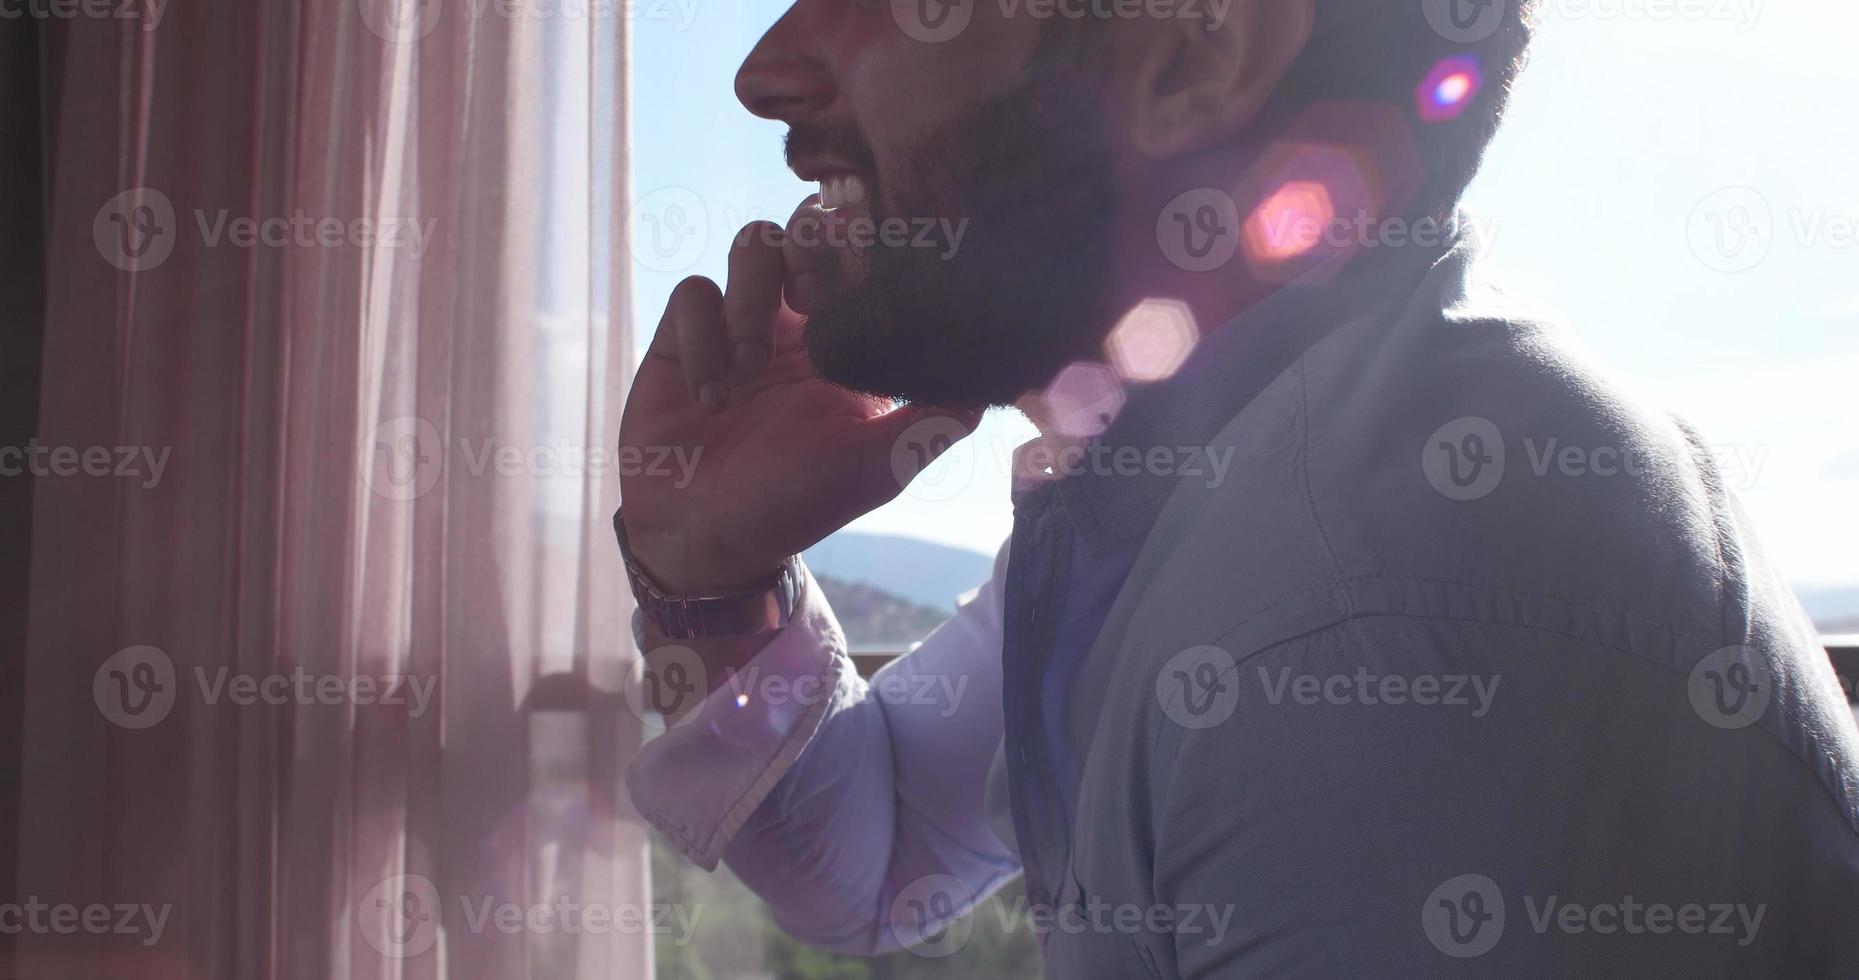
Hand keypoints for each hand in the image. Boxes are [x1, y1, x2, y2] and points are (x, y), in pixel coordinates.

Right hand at [618, 214, 979, 594]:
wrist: (706, 542)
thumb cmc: (795, 506)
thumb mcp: (876, 467)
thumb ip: (933, 422)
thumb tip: (995, 387)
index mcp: (848, 340)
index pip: (864, 258)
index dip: (867, 243)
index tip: (868, 261)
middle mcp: (797, 322)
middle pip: (806, 228)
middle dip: (807, 247)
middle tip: (806, 297)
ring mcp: (739, 324)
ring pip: (751, 245)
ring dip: (752, 296)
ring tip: (749, 365)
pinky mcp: (684, 339)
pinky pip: (692, 293)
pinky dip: (703, 336)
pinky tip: (712, 397)